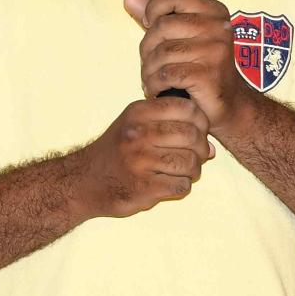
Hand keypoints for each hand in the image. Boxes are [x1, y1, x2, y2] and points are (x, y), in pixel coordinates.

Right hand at [71, 96, 214, 219]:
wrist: (84, 181)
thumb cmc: (116, 151)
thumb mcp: (134, 124)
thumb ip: (169, 125)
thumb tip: (210, 146)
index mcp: (138, 113)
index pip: (187, 108)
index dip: (201, 121)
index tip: (198, 131)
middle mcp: (138, 134)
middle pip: (192, 136)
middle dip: (201, 148)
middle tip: (197, 156)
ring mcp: (140, 162)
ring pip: (190, 163)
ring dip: (193, 170)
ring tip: (183, 171)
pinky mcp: (143, 187)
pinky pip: (181, 186)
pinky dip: (182, 187)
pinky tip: (170, 183)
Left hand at [124, 0, 253, 135]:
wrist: (228, 103)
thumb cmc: (201, 67)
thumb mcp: (183, 36)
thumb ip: (157, 16)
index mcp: (214, 11)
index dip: (155, 7)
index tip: (148, 24)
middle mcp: (218, 27)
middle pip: (163, 26)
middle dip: (147, 47)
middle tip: (149, 62)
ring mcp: (215, 51)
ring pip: (161, 52)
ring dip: (149, 70)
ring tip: (152, 78)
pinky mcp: (208, 74)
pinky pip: (166, 74)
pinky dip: (155, 84)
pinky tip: (157, 89)